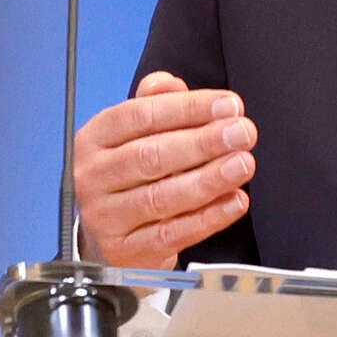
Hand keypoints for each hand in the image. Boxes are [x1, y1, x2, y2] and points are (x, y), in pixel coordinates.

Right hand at [72, 71, 256, 266]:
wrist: (109, 236)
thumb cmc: (129, 176)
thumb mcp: (135, 134)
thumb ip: (155, 102)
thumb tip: (171, 84)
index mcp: (94, 139)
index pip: (140, 116)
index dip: (188, 109)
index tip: (229, 105)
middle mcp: (93, 177)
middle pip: (150, 156)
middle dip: (203, 142)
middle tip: (242, 132)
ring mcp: (105, 217)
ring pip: (161, 197)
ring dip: (209, 179)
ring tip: (243, 164)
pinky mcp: (124, 252)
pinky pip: (172, 234)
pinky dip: (208, 217)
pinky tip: (235, 200)